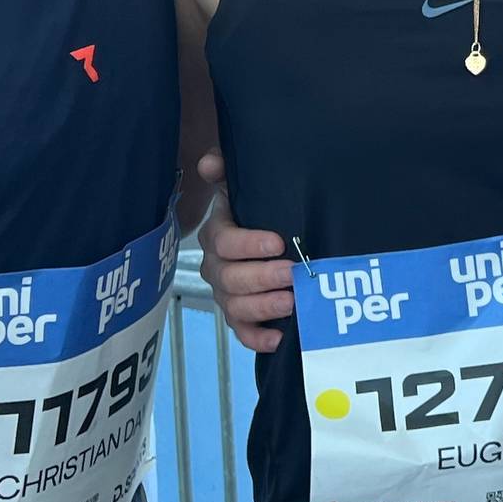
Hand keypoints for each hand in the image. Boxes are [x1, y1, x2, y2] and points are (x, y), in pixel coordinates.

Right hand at [194, 150, 295, 351]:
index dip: (249, 244)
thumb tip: (210, 163)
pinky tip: (279, 338)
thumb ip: (225, 170)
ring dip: (263, 307)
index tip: (278, 242)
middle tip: (292, 274)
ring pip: (236, 307)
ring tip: (291, 302)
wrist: (265, 234)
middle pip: (230, 278)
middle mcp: (217, 267)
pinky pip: (242, 332)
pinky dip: (258, 338)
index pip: (225, 242)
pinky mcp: (241, 317)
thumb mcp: (240, 185)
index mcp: (217, 235)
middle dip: (262, 277)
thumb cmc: (255, 209)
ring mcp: (227, 295)